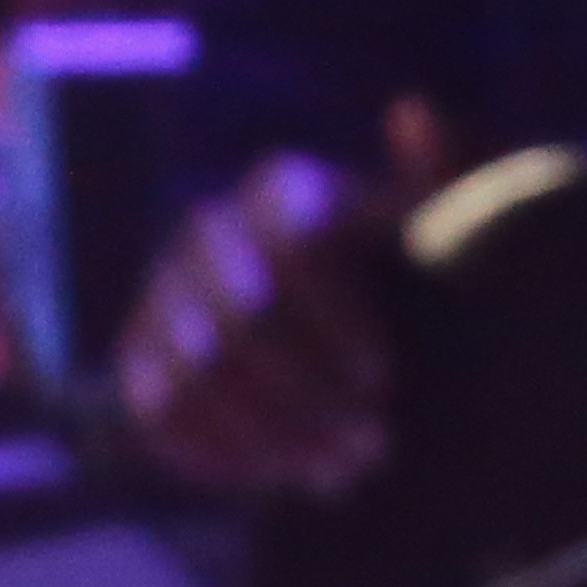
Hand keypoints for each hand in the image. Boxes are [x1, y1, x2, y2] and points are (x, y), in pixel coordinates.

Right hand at [112, 96, 455, 503]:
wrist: (336, 340)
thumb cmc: (412, 278)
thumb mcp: (448, 227)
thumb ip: (450, 176)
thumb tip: (413, 109)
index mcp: (283, 190)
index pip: (290, 246)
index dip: (333, 318)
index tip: (381, 377)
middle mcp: (208, 230)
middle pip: (238, 322)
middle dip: (305, 395)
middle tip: (370, 447)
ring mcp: (162, 293)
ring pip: (197, 375)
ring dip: (271, 434)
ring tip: (337, 472)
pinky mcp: (136, 356)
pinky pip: (158, 412)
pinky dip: (221, 456)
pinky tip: (279, 477)